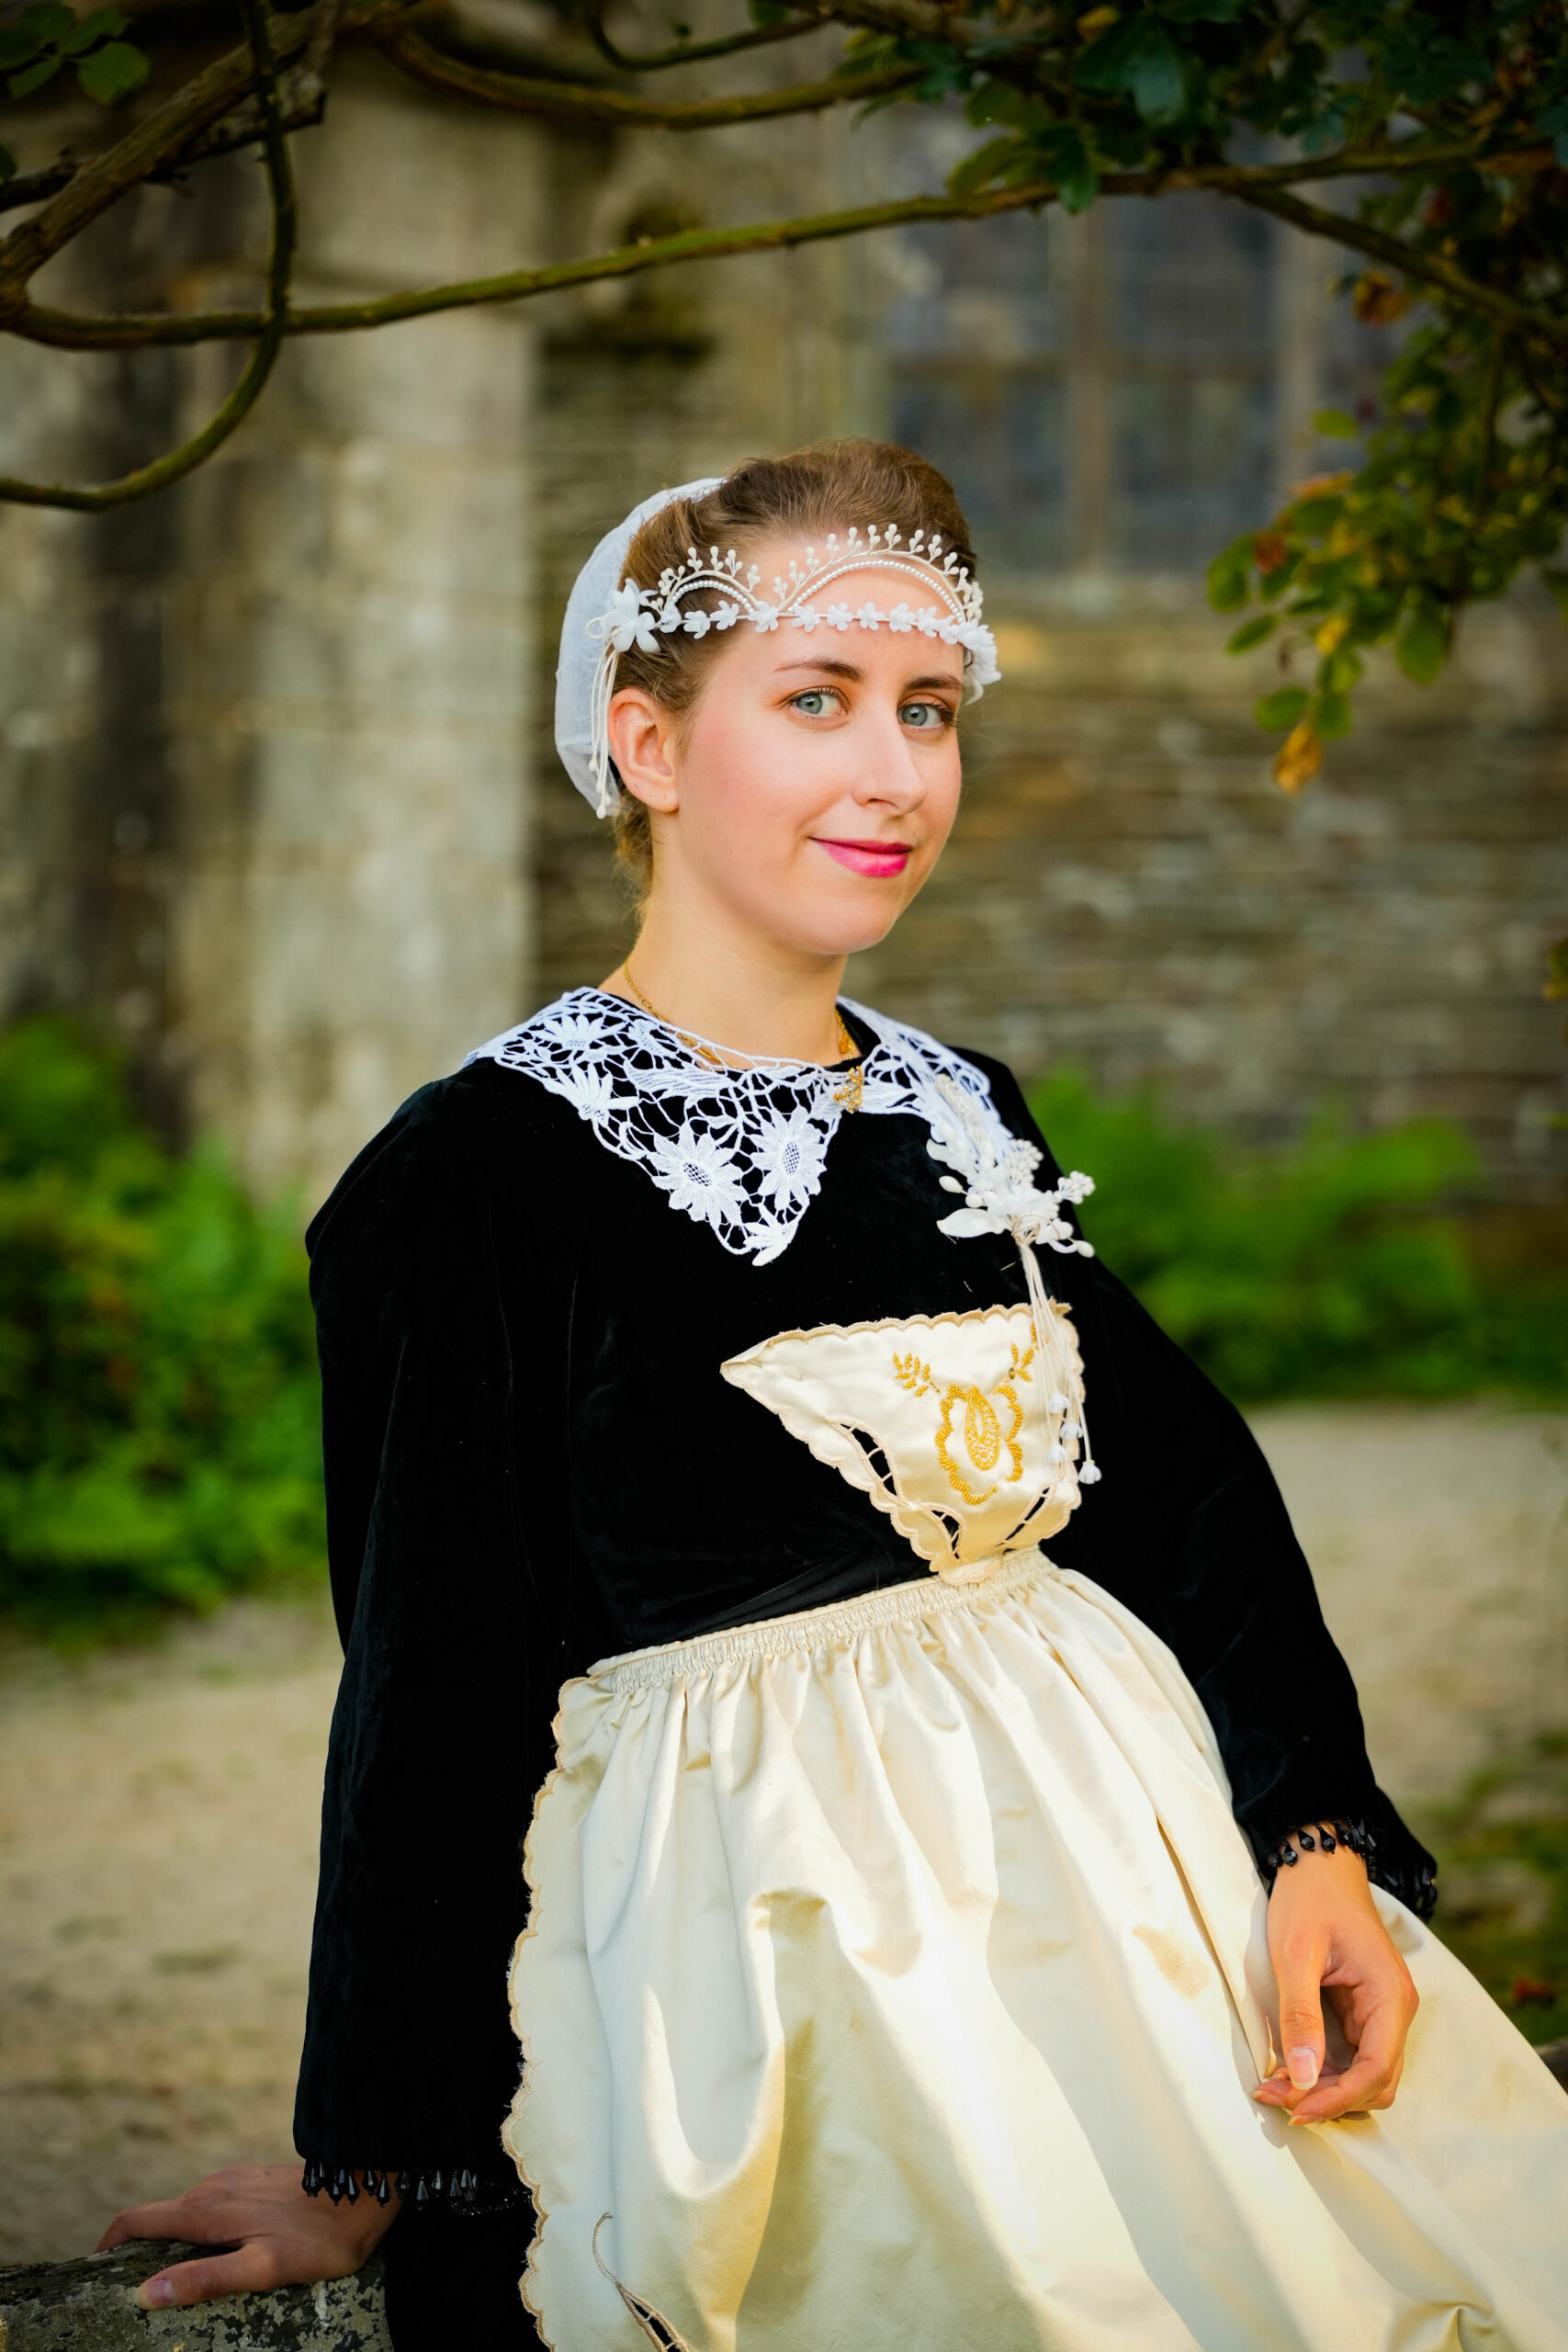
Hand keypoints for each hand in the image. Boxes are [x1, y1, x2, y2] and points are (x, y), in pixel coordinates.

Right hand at [97, 2161, 399, 2309]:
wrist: (366, 2190)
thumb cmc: (318, 2239)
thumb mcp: (261, 2269)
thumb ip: (205, 2279)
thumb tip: (147, 2293)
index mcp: (204, 2209)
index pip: (135, 2220)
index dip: (107, 2246)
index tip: (96, 2276)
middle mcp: (211, 2187)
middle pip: (156, 2220)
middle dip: (139, 2253)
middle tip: (139, 2296)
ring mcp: (233, 2181)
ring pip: (186, 2214)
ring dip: (173, 2245)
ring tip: (180, 2285)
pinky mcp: (254, 2182)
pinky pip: (213, 2208)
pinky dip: (201, 2234)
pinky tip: (221, 2258)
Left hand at [1252, 1838, 1417, 2124]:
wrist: (1318, 1864)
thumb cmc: (1310, 1899)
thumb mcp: (1295, 1954)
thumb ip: (1300, 2016)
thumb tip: (1301, 2078)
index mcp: (1390, 1996)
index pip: (1376, 2071)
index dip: (1336, 2099)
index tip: (1294, 2108)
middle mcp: (1394, 2010)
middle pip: (1375, 2083)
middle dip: (1328, 2099)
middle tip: (1275, 2098)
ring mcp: (1381, 2012)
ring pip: (1363, 2075)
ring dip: (1324, 2089)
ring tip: (1274, 2086)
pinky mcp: (1362, 2011)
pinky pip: (1351, 2056)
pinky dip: (1322, 2070)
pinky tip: (1286, 2068)